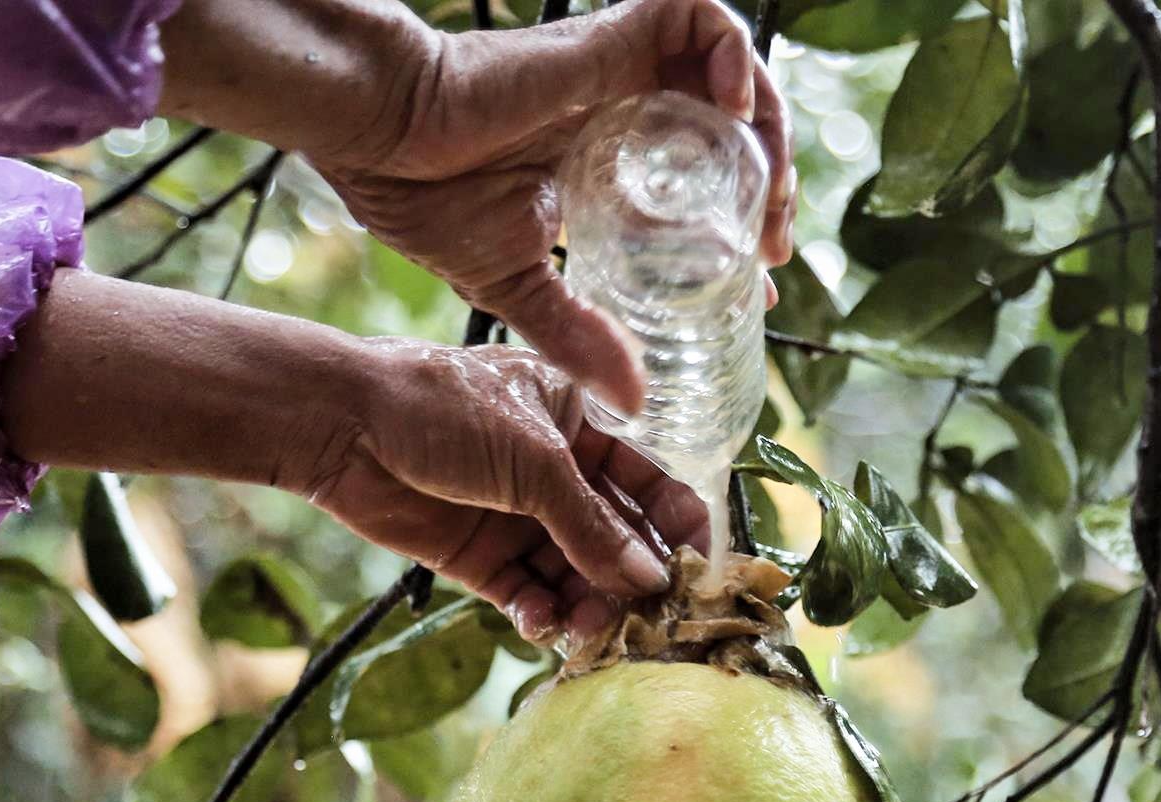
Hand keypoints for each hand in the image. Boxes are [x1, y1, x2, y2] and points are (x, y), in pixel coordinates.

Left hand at [289, 341, 707, 643]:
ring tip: (592, 632)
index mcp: (582, 424)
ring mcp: (518, 517)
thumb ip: (593, 525)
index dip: (679, 527)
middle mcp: (557, 472)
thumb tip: (651, 580)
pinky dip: (540, 615)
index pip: (652, 481)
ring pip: (575, 575)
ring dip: (588, 605)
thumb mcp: (533, 460)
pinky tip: (543, 626)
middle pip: (617, 538)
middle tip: (648, 621)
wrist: (341, 426)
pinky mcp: (480, 556)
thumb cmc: (441, 409)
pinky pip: (527, 595)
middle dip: (633, 580)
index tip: (697, 574)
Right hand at [314, 0, 794, 410]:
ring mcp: (622, 71)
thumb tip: (630, 403)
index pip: (702, 187)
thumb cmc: (429, 200)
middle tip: (775, 247)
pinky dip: (733, 55)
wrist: (385, 140)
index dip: (746, 227)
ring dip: (770, 128)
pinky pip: (699, 16)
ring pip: (731, 75)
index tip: (764, 284)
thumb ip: (578, 340)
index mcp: (606, 165)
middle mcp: (623, 113)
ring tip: (771, 190)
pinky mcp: (613, 35)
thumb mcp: (523, 288)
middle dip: (772, 185)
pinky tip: (737, 115)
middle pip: (731, 132)